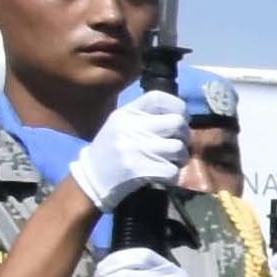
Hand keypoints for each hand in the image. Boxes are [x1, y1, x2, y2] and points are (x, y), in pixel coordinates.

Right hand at [66, 82, 191, 212]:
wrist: (91, 178)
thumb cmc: (112, 151)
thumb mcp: (121, 125)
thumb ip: (146, 117)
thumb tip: (181, 116)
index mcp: (125, 113)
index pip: (158, 97)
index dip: (177, 106)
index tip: (182, 118)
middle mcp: (129, 127)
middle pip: (177, 122)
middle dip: (185, 135)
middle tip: (178, 145)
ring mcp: (134, 148)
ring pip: (178, 147)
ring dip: (181, 158)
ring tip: (171, 161)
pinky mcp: (138, 169)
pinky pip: (172, 170)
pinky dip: (172, 175)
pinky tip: (162, 175)